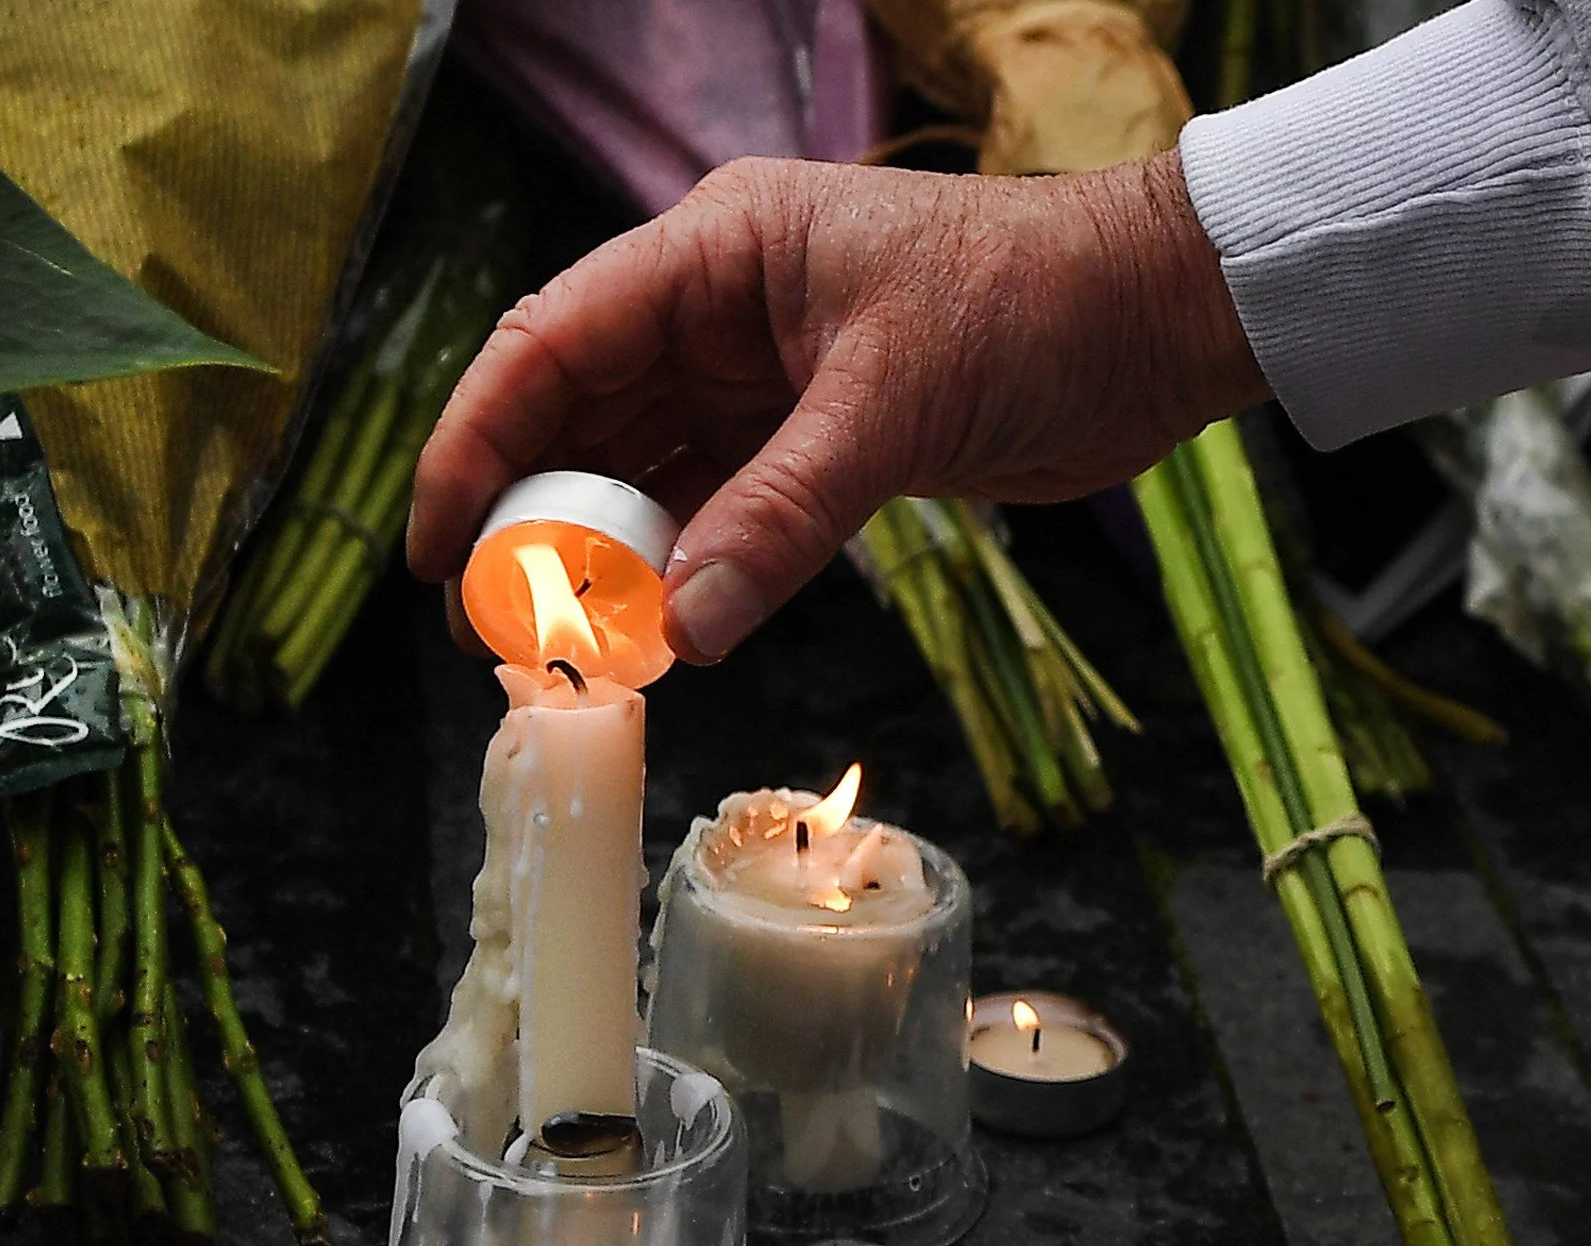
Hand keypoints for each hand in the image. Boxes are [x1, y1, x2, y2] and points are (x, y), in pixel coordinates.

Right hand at [405, 150, 1265, 663]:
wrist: (1155, 320)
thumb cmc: (1033, 304)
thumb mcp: (892, 405)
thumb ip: (781, 516)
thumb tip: (680, 626)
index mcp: (716, 249)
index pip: (550, 342)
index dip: (476, 443)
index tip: (436, 547)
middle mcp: (721, 306)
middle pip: (580, 415)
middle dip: (532, 520)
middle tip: (496, 629)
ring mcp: (766, 376)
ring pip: (647, 471)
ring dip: (608, 559)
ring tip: (568, 650)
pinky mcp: (818, 440)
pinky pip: (722, 509)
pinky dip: (687, 570)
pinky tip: (659, 633)